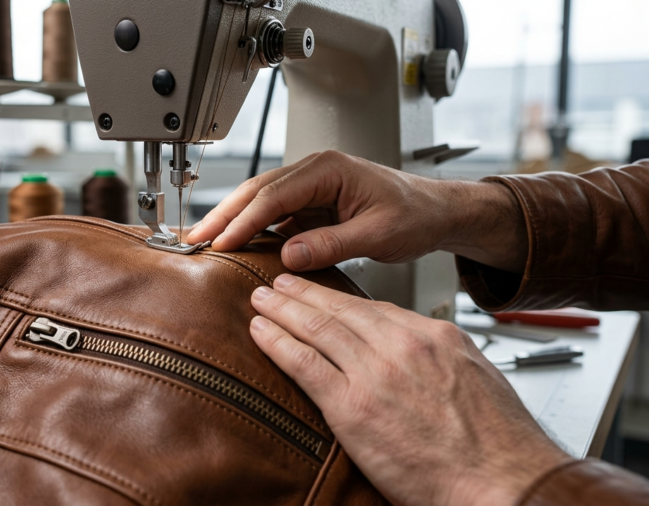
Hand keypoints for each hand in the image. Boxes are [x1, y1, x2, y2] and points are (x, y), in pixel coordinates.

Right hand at [187, 151, 527, 273]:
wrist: (437, 213)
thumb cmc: (416, 214)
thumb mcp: (378, 233)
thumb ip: (333, 244)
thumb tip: (289, 255)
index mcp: (329, 169)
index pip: (274, 195)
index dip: (243, 220)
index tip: (221, 242)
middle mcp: (315, 171)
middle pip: (256, 191)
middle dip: (223, 215)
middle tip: (193, 238)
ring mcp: (312, 187)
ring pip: (260, 202)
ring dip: (233, 221)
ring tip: (204, 241)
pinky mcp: (312, 205)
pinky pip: (275, 216)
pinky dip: (253, 230)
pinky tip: (237, 246)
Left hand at [249, 275, 569, 505]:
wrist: (504, 483)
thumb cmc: (500, 445)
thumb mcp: (478, 379)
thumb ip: (442, 358)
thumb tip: (424, 353)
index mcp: (434, 337)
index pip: (374, 309)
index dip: (339, 298)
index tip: (322, 293)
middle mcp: (402, 346)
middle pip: (340, 309)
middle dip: (304, 293)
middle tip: (279, 281)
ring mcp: (375, 373)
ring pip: (316, 328)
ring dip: (283, 310)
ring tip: (262, 299)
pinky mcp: (352, 406)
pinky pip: (303, 363)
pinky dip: (277, 343)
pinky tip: (260, 331)